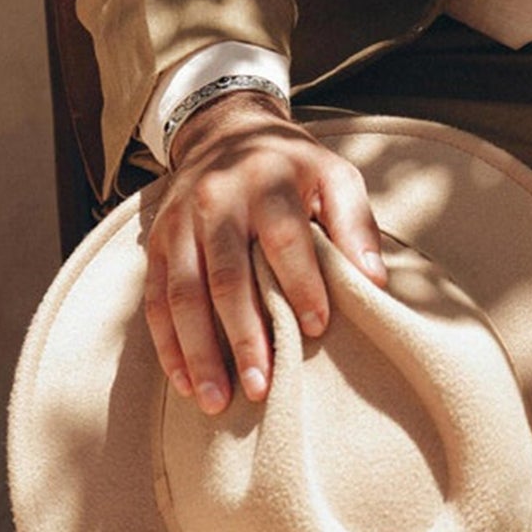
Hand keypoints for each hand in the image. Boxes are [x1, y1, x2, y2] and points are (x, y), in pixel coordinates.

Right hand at [145, 90, 386, 415]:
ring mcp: (181, 224)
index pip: (284, 239)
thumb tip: (375, 279)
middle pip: (226, 276)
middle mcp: (217, 201)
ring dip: (199, 352)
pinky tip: (185, 383)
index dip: (300, 284)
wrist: (227, 132)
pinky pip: (156, 301)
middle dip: (243, 335)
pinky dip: (168, 346)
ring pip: (184, 295)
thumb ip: (355, 222)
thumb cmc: (293, 166)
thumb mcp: (334, 175)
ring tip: (218, 400)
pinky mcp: (158, 244)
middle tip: (261, 386)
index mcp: (268, 183)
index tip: (316, 328)